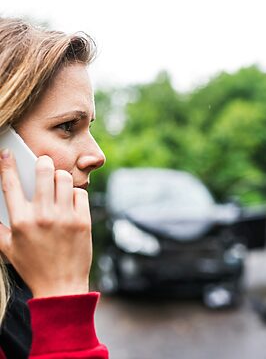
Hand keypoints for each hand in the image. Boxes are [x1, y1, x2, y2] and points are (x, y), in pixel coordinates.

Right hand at [0, 150, 91, 297]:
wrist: (61, 286)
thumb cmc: (33, 267)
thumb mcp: (8, 249)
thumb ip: (0, 227)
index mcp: (21, 221)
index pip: (10, 184)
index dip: (7, 164)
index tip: (8, 153)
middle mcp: (43, 216)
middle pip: (44, 172)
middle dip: (42, 162)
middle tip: (43, 162)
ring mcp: (66, 217)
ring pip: (65, 179)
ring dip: (60, 176)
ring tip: (58, 182)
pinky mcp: (83, 221)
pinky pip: (81, 194)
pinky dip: (75, 193)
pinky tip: (71, 200)